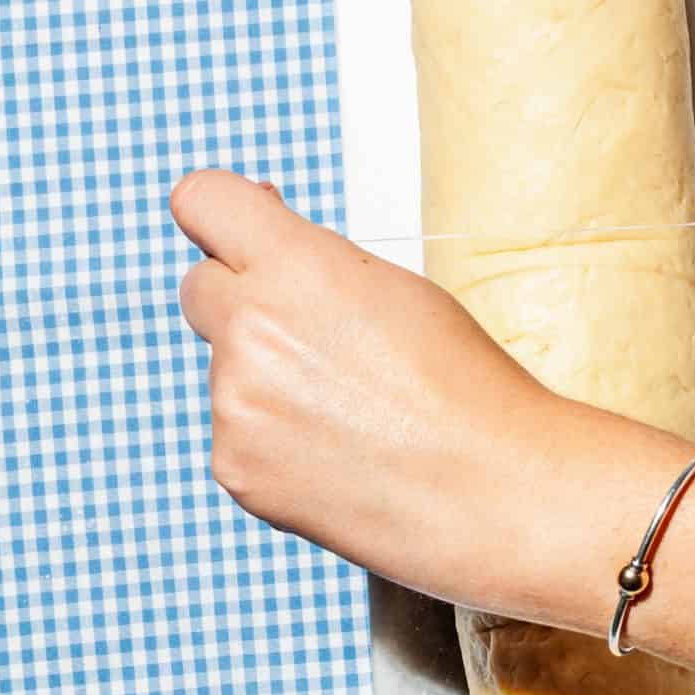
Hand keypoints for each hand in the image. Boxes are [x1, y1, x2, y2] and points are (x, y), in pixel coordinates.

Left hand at [174, 170, 560, 610]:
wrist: (495, 493)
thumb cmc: (465, 388)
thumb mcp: (397, 291)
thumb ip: (312, 264)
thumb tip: (257, 248)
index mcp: (296, 266)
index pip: (200, 200)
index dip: (222, 215)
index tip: (242, 238)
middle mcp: (249, 328)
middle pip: (199, 289)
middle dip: (241, 303)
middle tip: (315, 340)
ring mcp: (234, 404)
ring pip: (224, 372)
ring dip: (267, 385)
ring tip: (354, 419)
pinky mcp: (235, 467)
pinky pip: (237, 436)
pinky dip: (275, 445)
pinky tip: (340, 459)